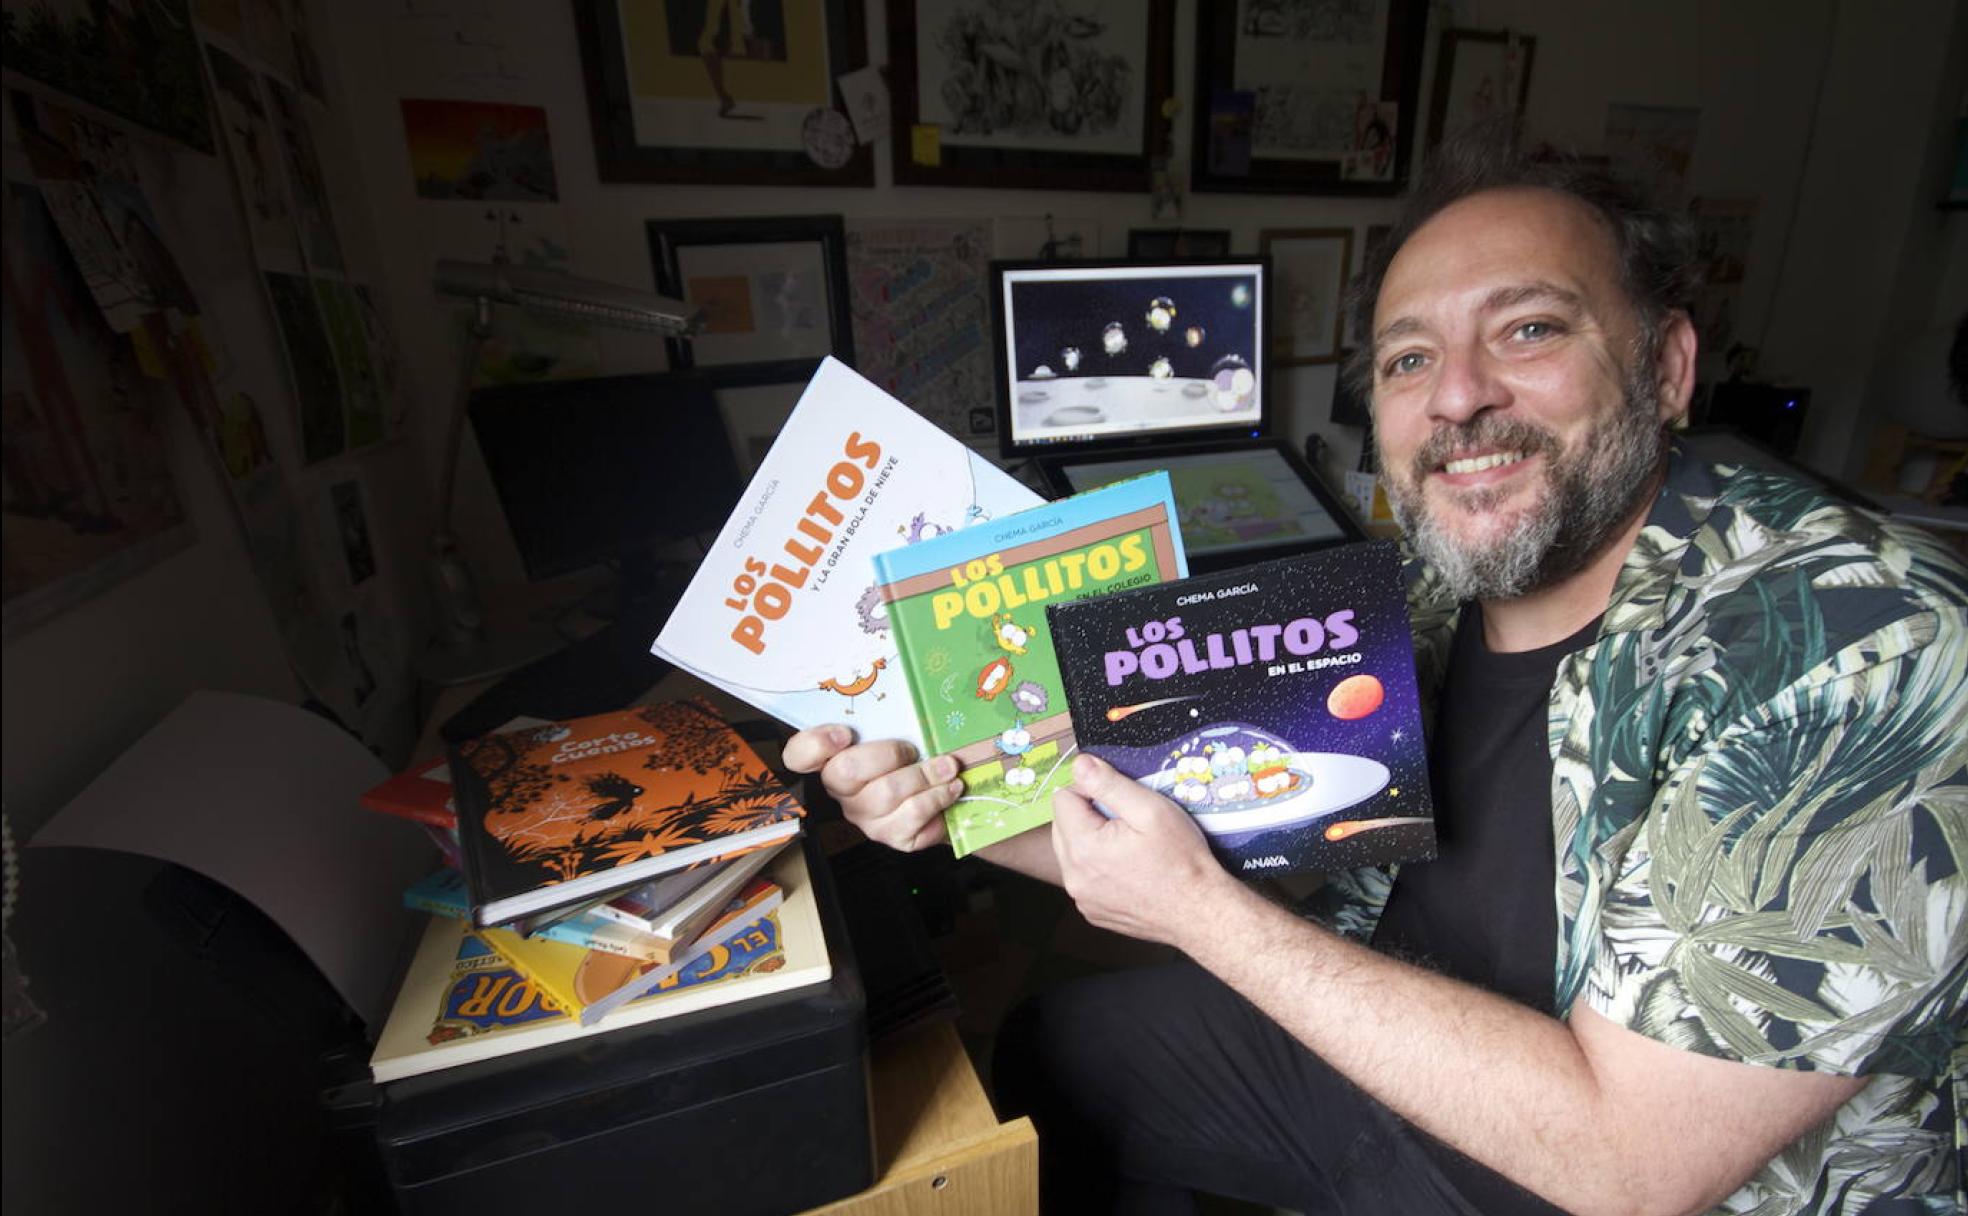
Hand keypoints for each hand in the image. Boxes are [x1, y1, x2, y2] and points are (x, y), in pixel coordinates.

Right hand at [782, 725, 962, 852]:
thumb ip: (887, 715)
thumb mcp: (897, 730)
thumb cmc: (914, 755)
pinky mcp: (894, 837)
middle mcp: (844, 792)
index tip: (844, 733)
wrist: (944, 795)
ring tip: (949, 767)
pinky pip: (911, 820)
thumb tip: (901, 677)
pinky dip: (937, 800)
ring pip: (888, 794)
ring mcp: (867, 818)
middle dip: (889, 753)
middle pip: (847, 771)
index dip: (814, 744)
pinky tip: (950, 790)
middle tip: (915, 749)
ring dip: (925, 776)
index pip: (798, 755)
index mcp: (834, 760)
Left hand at [1050, 753, 1235, 947]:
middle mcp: (1074, 877)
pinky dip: (1099, 868)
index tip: (1119, 799)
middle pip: (1062, 826)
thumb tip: (1080, 764)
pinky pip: (1084, 877)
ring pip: (1071, 853)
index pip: (1063, 799)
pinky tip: (1128, 869)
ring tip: (1129, 846)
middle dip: (1089, 816)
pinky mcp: (1093, 911)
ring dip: (1092, 841)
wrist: (1200, 911)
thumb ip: (1109, 784)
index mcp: (1083, 848)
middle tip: (1127, 822)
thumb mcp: (1151, 810)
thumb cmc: (1181, 860)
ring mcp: (1082, 898)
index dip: (1090, 790)